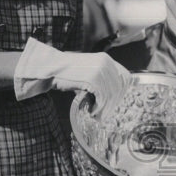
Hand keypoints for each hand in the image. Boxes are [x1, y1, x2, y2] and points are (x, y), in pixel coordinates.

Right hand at [14, 38, 130, 111]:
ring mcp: (100, 70)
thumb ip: (101, 78)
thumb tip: (111, 96)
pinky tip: (92, 110)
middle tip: (104, 114)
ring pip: (111, 94)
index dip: (122, 92)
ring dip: (105, 108)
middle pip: (119, 88)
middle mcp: (106, 63)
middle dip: (113, 104)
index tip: (114, 103)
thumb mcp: (89, 71)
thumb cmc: (67, 72)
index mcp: (107, 60)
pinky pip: (102, 97)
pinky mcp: (92, 79)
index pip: (125, 77)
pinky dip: (98, 107)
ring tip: (97, 115)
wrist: (50, 68)